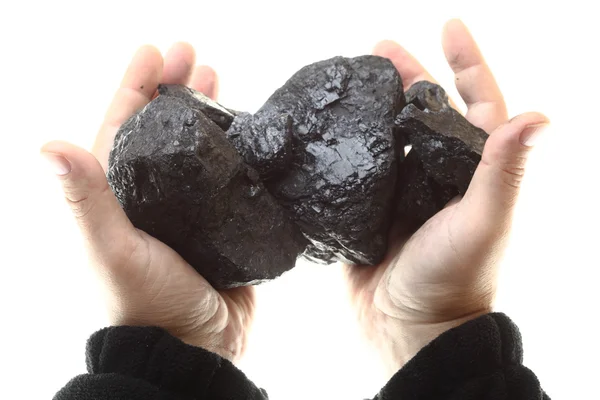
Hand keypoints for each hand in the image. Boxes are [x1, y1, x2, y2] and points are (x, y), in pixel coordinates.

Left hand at [41, 44, 254, 361]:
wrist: (194, 346)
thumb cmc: (146, 303)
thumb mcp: (110, 249)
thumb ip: (85, 200)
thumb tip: (47, 145)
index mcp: (118, 195)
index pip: (121, 127)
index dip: (136, 86)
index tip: (155, 51)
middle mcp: (149, 196)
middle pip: (160, 129)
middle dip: (175, 88)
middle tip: (194, 56)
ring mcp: (186, 208)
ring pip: (194, 147)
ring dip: (205, 111)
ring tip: (218, 79)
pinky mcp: (219, 222)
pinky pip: (226, 175)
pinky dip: (234, 149)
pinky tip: (247, 131)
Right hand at [344, 19, 548, 374]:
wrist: (408, 328)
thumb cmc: (455, 279)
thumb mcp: (484, 221)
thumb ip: (503, 170)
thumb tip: (538, 115)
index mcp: (472, 171)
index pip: (477, 105)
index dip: (467, 64)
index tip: (449, 26)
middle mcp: (440, 175)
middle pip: (425, 112)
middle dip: (407, 75)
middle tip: (379, 49)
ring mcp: (403, 191)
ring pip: (390, 135)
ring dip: (374, 105)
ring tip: (350, 80)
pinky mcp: (369, 209)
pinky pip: (359, 168)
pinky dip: (347, 145)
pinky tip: (330, 128)